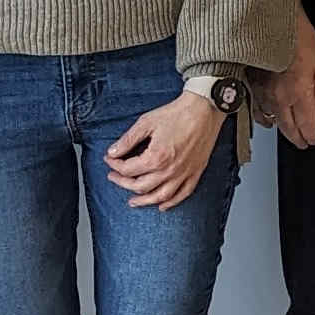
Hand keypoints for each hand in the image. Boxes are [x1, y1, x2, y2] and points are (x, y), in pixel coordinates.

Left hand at [106, 92, 224, 209]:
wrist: (204, 109)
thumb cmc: (177, 113)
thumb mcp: (146, 122)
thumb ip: (127, 140)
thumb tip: (113, 152)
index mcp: (155, 157)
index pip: (128, 169)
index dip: (114, 165)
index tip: (109, 159)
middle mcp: (169, 170)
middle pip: (140, 186)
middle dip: (123, 183)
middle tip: (114, 177)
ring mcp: (183, 174)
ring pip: (160, 197)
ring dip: (144, 201)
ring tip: (133, 201)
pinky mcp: (195, 173)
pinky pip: (182, 194)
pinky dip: (171, 203)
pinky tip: (162, 205)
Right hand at [259, 9, 314, 148]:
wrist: (272, 20)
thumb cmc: (297, 37)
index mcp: (299, 92)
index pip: (307, 126)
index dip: (312, 136)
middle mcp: (280, 97)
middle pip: (290, 129)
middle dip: (299, 138)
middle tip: (305, 143)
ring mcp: (263, 94)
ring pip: (273, 122)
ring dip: (284, 130)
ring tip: (292, 134)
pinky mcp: (252, 87)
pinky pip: (258, 111)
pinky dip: (266, 119)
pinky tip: (270, 120)